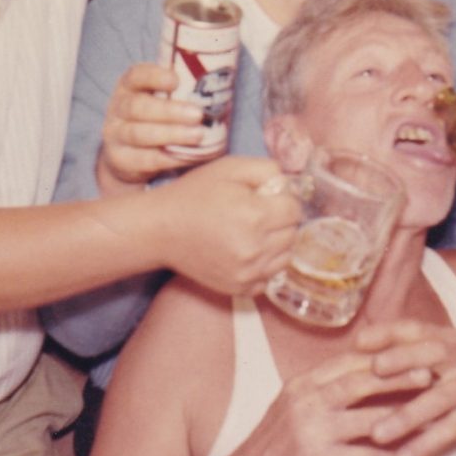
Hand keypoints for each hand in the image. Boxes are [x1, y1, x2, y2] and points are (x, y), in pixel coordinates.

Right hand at [98, 62, 207, 187]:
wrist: (127, 154)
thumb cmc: (156, 118)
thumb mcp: (161, 99)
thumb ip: (182, 91)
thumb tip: (222, 86)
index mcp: (129, 86)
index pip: (136, 76)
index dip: (154, 77)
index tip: (176, 80)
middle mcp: (118, 109)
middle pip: (137, 107)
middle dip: (169, 111)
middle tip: (198, 114)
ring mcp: (116, 135)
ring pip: (139, 134)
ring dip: (171, 134)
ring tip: (198, 135)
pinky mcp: (121, 160)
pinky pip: (146, 160)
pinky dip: (171, 158)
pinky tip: (190, 156)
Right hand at [152, 156, 301, 295]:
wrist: (161, 230)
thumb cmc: (195, 195)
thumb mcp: (229, 168)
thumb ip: (267, 170)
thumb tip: (288, 186)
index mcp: (255, 215)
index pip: (294, 209)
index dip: (282, 199)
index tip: (265, 197)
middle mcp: (255, 248)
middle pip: (292, 233)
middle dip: (281, 220)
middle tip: (256, 213)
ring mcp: (248, 272)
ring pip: (285, 256)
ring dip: (276, 243)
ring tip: (252, 232)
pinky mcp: (240, 288)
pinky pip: (270, 276)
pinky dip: (265, 264)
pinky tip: (246, 250)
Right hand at [198, 351, 433, 455]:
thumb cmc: (276, 442)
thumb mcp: (295, 403)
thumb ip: (325, 386)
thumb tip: (365, 370)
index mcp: (304, 382)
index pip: (349, 360)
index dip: (383, 355)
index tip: (411, 350)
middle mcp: (307, 400)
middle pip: (361, 381)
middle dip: (399, 376)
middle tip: (429, 373)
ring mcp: (312, 431)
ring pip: (368, 419)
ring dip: (404, 418)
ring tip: (431, 417)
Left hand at [355, 320, 455, 455]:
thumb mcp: (449, 353)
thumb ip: (414, 350)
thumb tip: (363, 348)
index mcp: (448, 338)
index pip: (415, 329)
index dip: (388, 332)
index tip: (358, 341)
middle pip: (430, 353)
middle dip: (401, 359)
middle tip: (372, 371)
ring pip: (437, 399)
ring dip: (406, 417)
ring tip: (377, 433)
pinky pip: (453, 429)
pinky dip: (428, 444)